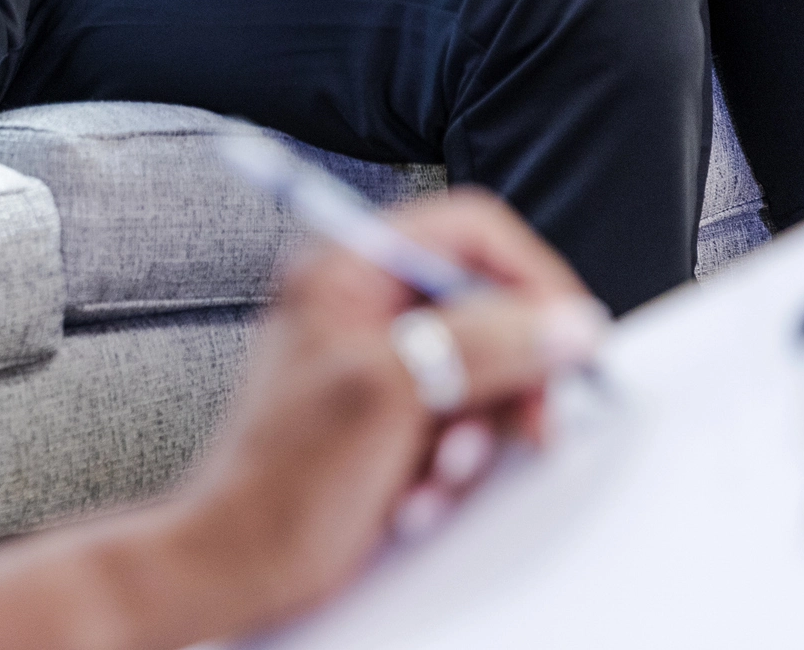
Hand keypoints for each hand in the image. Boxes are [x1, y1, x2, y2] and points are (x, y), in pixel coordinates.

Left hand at [148, 190, 608, 641]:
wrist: (236, 569)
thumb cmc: (278, 481)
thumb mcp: (388, 396)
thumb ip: (482, 345)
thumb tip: (563, 323)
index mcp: (348, 268)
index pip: (470, 233)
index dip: (529, 279)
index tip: (566, 335)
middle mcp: (366, 305)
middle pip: (488, 305)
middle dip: (510, 375)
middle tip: (531, 424)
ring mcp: (381, 363)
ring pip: (483, 371)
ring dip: (478, 433)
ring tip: (440, 474)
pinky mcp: (394, 419)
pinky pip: (463, 422)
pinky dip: (457, 463)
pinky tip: (418, 496)